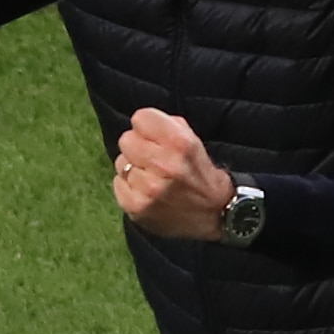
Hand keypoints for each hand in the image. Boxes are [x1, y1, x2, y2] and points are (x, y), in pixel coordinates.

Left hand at [113, 107, 236, 240]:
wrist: (215, 215)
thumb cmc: (203, 176)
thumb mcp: (195, 142)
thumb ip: (170, 126)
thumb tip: (143, 123)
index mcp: (180, 143)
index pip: (140, 118)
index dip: (147, 126)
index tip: (153, 136)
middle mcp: (163, 164)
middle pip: (126, 139)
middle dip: (138, 147)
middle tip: (151, 158)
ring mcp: (148, 188)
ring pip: (121, 163)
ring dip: (134, 168)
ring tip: (151, 178)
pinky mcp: (136, 206)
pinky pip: (118, 183)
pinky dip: (129, 187)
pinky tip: (146, 192)